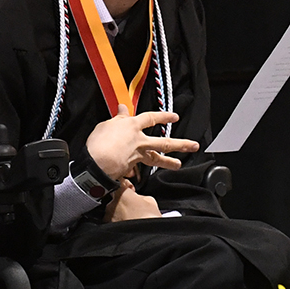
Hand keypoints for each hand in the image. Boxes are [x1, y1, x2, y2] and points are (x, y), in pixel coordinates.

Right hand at [85, 106, 200, 180]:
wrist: (96, 163)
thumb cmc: (99, 142)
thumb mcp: (106, 124)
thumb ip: (118, 118)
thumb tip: (122, 109)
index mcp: (132, 126)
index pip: (151, 118)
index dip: (163, 117)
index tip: (174, 117)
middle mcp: (139, 141)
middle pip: (164, 142)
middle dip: (181, 144)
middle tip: (193, 145)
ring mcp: (136, 156)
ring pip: (156, 159)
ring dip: (169, 162)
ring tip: (178, 165)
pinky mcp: (130, 169)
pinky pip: (134, 172)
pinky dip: (132, 176)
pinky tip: (131, 180)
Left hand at [106, 180, 160, 221]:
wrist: (145, 236)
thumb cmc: (148, 219)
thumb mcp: (150, 201)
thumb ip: (140, 195)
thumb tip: (138, 197)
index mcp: (121, 193)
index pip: (119, 181)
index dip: (125, 184)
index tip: (130, 187)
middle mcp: (111, 203)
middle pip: (114, 196)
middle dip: (122, 200)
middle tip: (132, 205)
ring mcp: (108, 216)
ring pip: (112, 209)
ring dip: (119, 210)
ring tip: (131, 216)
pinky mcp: (108, 226)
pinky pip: (112, 220)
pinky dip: (117, 220)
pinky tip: (127, 223)